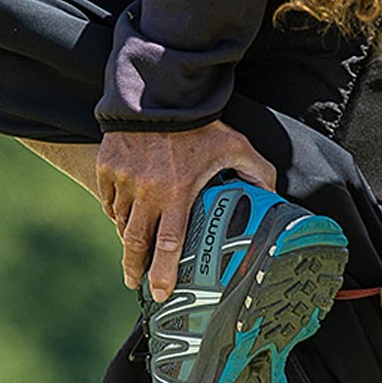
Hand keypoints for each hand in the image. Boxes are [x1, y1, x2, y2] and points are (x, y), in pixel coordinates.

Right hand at [95, 121, 276, 296]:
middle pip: (134, 242)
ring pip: (121, 220)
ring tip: (135, 246)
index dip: (162, 273)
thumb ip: (257, 173)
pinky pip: (109, 199)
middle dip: (133, 268)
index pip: (168, 244)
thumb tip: (273, 198)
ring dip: (128, 236)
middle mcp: (147, 191)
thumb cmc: (201, 121)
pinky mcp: (108, 165)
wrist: (162, 89)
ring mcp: (124, 179)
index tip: (160, 293)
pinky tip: (125, 214)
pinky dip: (116, 210)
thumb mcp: (236, 145)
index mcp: (178, 192)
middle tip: (135, 283)